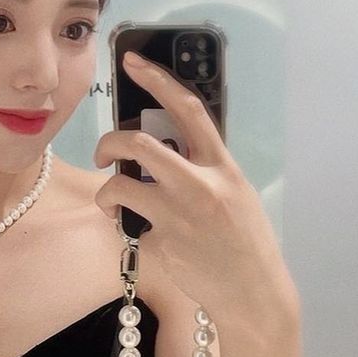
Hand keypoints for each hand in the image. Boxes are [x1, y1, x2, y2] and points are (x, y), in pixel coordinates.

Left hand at [93, 51, 295, 325]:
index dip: (157, 79)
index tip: (131, 61)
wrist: (253, 295)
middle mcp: (201, 187)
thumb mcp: (237, 195)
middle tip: (103, 153)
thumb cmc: (245, 243)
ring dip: (106, 192)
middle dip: (109, 143)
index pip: (188, 109)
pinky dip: (132, 232)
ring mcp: (179, 217)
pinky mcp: (162, 246)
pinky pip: (132, 229)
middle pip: (139, 145)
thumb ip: (207, 170)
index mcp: (223, 168)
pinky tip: (149, 242)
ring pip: (121, 187)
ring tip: (111, 202)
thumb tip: (168, 148)